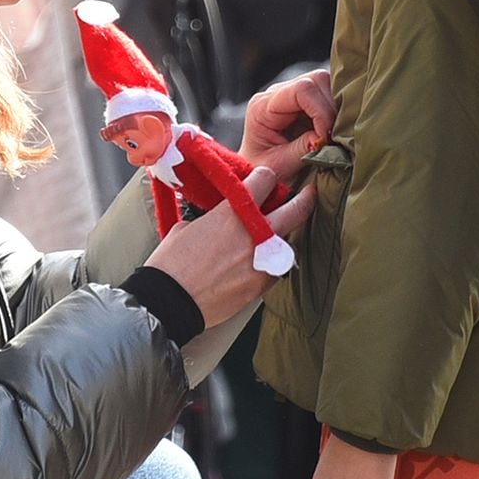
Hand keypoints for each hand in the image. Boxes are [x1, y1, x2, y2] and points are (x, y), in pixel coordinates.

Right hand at [145, 167, 313, 327]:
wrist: (170, 301)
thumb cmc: (172, 263)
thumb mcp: (187, 226)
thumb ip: (213, 218)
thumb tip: (219, 218)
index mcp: (233, 212)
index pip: (265, 181)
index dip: (266, 177)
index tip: (267, 180)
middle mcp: (253, 234)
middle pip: (294, 211)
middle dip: (304, 201)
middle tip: (309, 196)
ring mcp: (261, 262)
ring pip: (287, 243)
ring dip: (282, 237)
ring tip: (275, 237)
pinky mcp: (261, 286)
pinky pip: (276, 269)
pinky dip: (271, 264)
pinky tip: (259, 264)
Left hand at [239, 68, 333, 176]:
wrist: (261, 179)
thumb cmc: (265, 174)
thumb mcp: (279, 167)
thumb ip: (300, 150)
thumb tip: (325, 137)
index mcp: (262, 106)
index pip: (301, 90)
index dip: (321, 112)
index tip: (326, 139)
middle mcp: (277, 94)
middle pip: (317, 81)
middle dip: (332, 110)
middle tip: (334, 139)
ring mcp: (293, 95)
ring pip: (328, 84)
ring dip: (337, 110)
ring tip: (334, 136)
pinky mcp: (308, 101)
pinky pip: (331, 95)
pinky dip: (339, 112)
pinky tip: (336, 131)